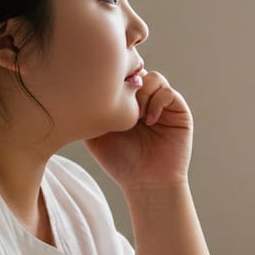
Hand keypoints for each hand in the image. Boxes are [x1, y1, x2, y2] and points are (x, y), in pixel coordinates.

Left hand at [86, 70, 192, 191]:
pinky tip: (149, 121)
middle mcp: (145, 100)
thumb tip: (76, 90)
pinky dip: (157, 102)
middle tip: (120, 104)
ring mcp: (163, 104)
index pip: (121, 75)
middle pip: (138, 70)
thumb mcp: (95, 134)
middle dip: (128, 84)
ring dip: (142, 93)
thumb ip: (88, 112)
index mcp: (127, 102)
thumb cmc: (120, 163)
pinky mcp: (179, 111)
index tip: (105, 96)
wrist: (146, 184)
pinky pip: (168, 92)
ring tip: (136, 116)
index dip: (114, 79)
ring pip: (153, 78)